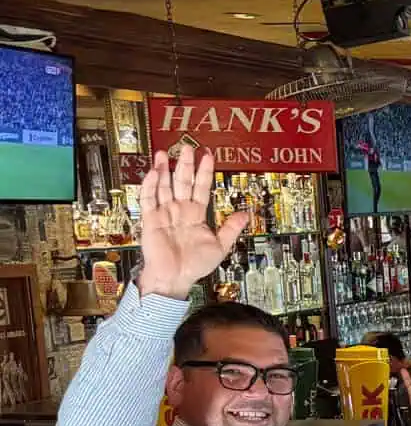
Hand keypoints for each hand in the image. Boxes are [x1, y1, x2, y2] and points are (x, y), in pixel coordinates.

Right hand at [133, 146, 243, 298]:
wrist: (174, 278)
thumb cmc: (194, 265)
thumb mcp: (219, 246)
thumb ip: (230, 228)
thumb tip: (246, 214)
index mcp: (196, 214)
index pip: (202, 187)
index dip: (205, 172)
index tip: (208, 156)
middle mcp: (180, 210)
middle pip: (182, 182)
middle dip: (185, 164)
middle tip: (187, 147)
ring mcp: (165, 213)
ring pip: (164, 186)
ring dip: (164, 169)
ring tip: (166, 153)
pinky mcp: (151, 220)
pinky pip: (149, 199)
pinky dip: (150, 185)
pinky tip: (154, 172)